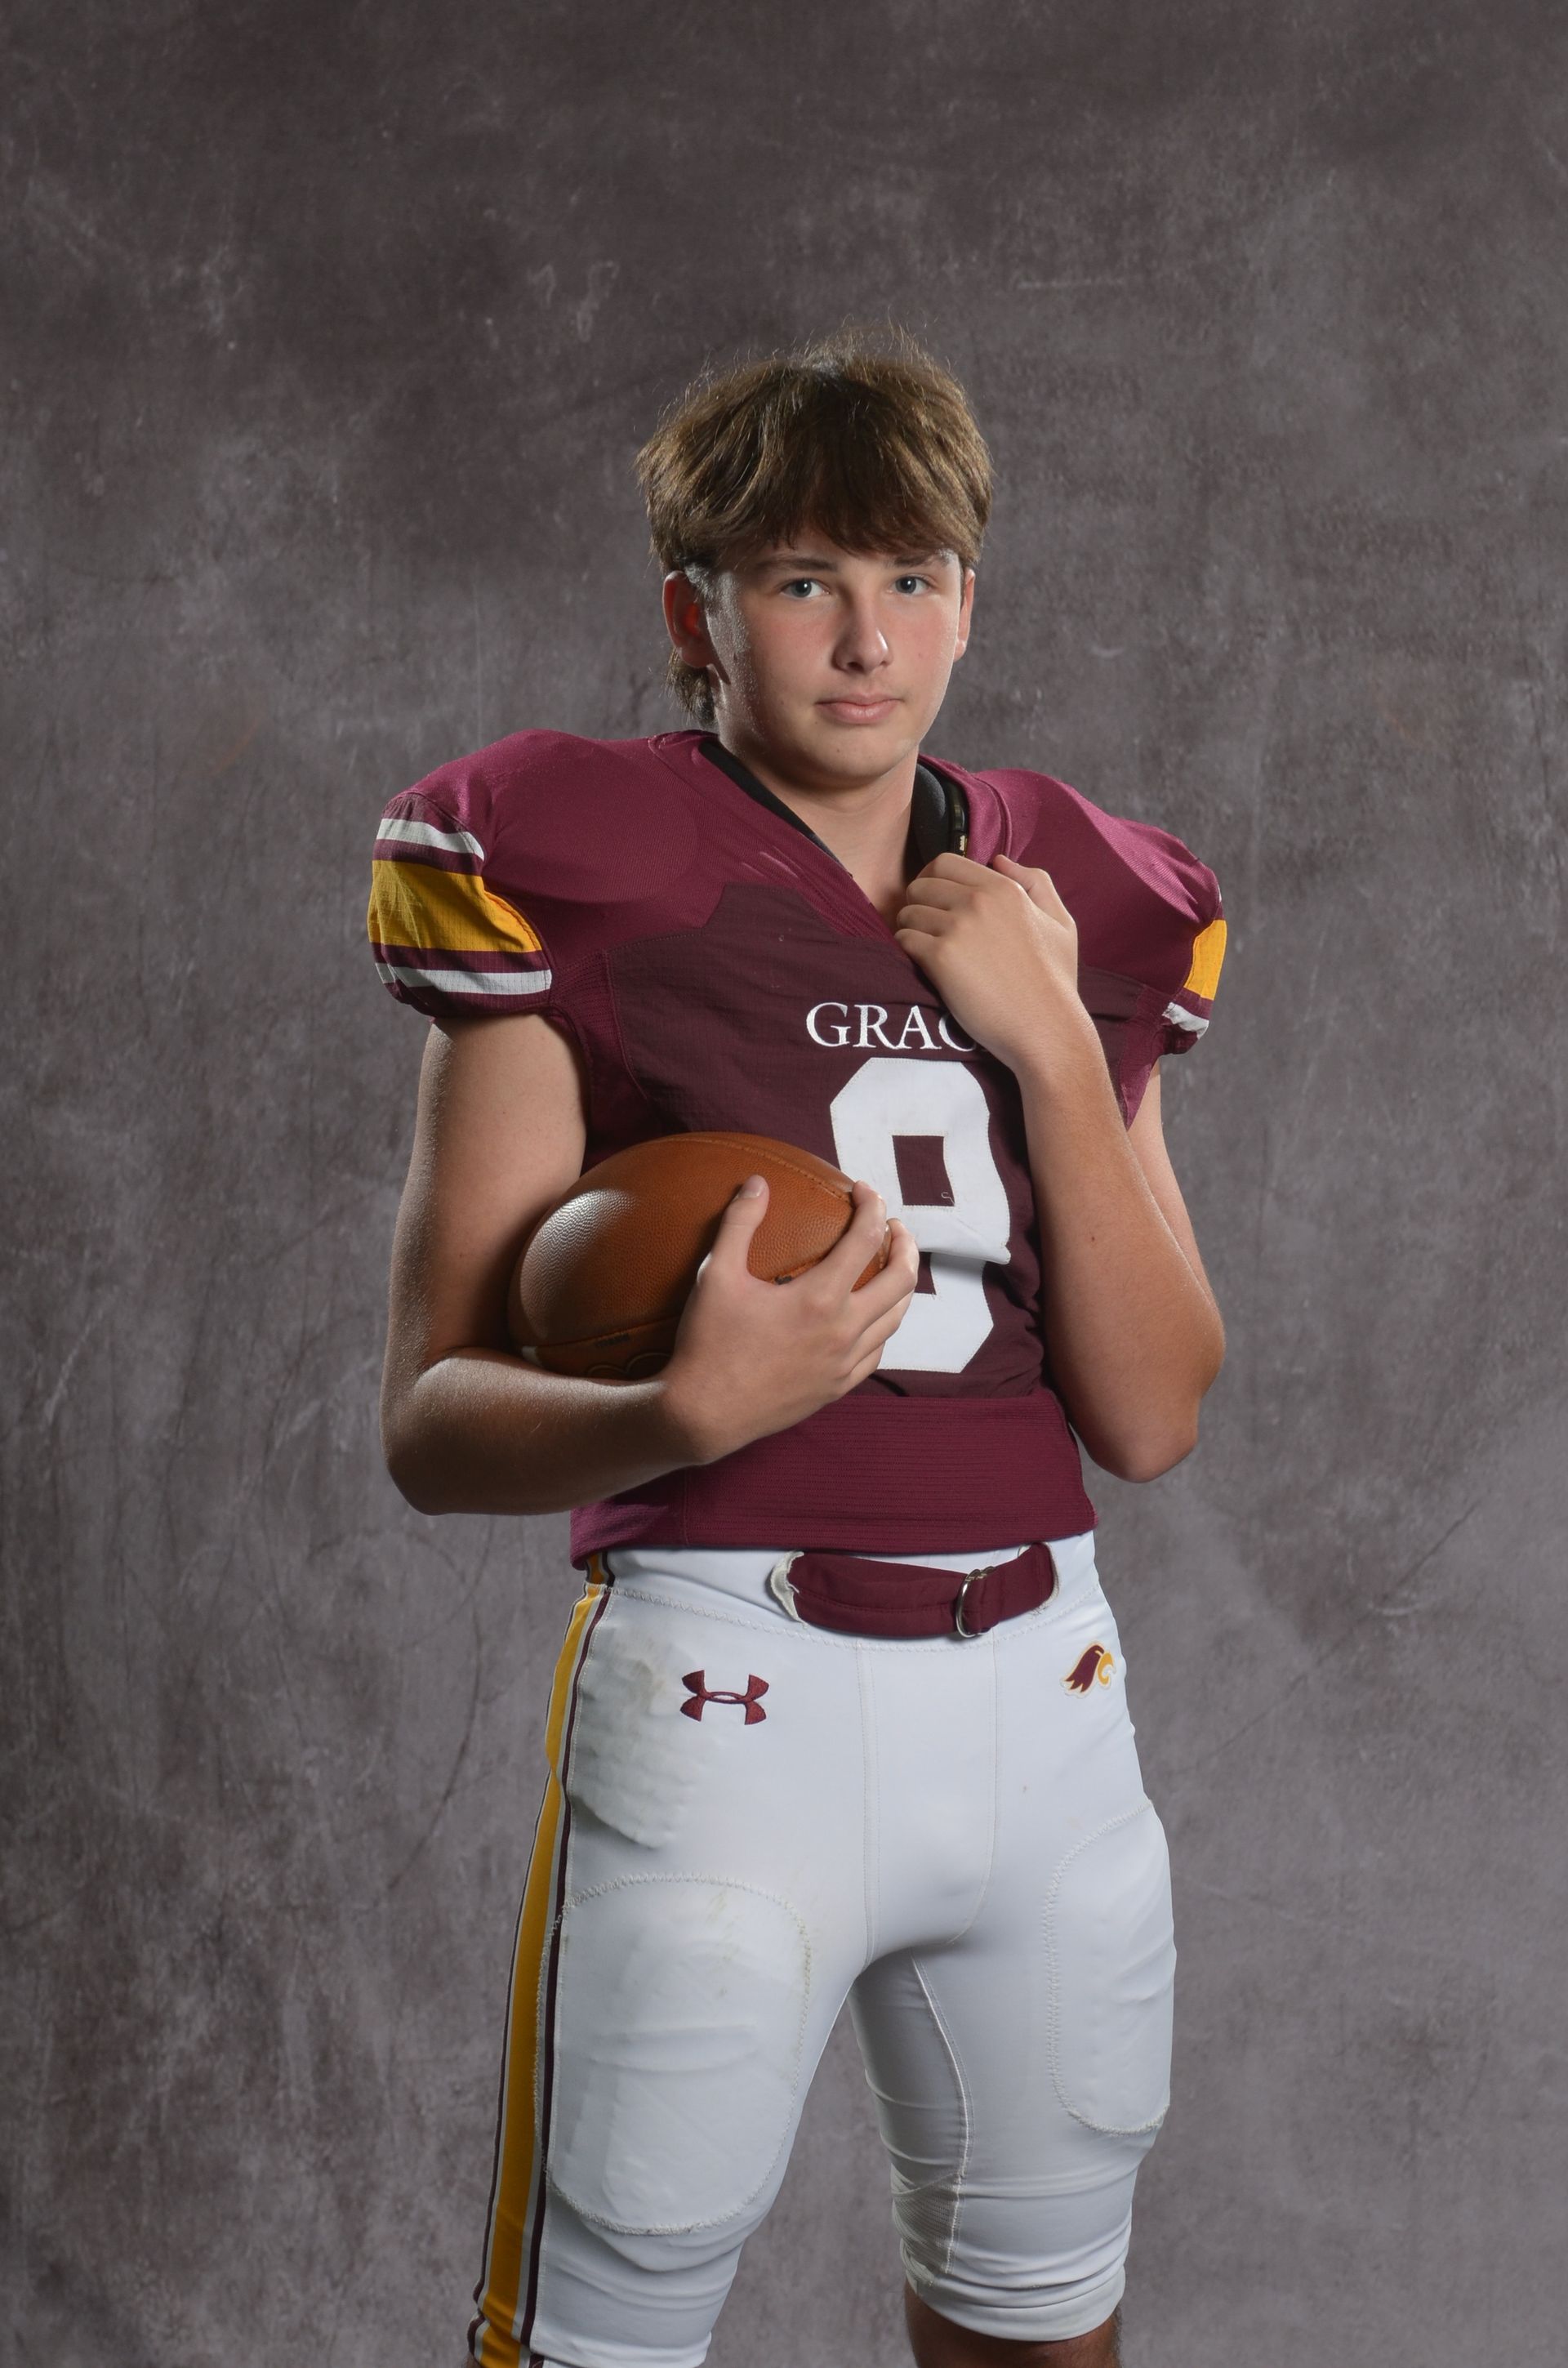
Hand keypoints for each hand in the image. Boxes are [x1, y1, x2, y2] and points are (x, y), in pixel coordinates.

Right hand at [658, 1176, 919, 1463]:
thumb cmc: (708, 1343)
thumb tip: (757, 1183)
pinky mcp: (837, 1388)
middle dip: (905, 1245)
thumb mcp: (716, 1276)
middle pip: (901, 1280)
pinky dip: (883, 1325)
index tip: (862, 1189)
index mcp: (819, 1299)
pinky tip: (871, 1316)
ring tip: (891, 1265)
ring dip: (900, 1284)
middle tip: (892, 1226)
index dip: (872, 1205)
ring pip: (896, 1318)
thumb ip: (739, 1223)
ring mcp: (844, 1364)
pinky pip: (877, 1352)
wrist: (704, 1414)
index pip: (866, 1239)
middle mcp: (843, 1331)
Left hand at [893, 851, 1098, 1076]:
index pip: (946, 862)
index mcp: (1004, 889)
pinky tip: (924, 966)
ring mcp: (958, 927)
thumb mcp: (1061, 924)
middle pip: (920, 885)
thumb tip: (1000, 860)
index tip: (934, 901)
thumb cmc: (1056, 981)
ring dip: (910, 929)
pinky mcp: (940, 957)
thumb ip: (1036, 884)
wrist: (1046, 1028)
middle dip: (917, 903)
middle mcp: (979, 900)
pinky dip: (907, 951)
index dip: (933, 880)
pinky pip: (904, 940)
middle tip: (925, 928)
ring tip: (924, 949)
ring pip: (908, 913)